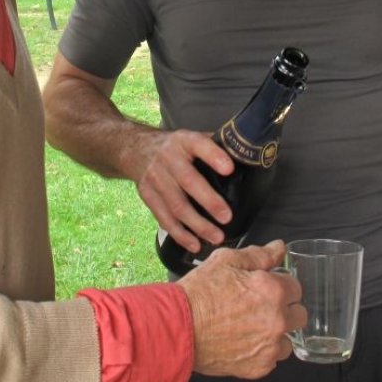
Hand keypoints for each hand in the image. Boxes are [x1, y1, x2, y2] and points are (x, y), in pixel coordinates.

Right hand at [130, 129, 235, 252]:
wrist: (136, 149)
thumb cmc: (174, 147)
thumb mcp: (191, 137)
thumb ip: (213, 146)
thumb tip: (245, 157)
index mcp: (183, 141)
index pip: (199, 145)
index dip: (214, 156)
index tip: (229, 169)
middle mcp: (168, 158)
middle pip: (188, 181)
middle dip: (209, 201)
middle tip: (226, 218)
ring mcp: (155, 178)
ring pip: (176, 205)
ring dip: (197, 225)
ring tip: (216, 237)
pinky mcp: (147, 195)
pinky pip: (164, 218)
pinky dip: (180, 234)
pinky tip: (195, 244)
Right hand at [179, 240, 302, 377]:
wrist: (178, 327)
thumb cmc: (199, 292)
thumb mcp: (226, 260)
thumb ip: (259, 255)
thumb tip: (280, 248)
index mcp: (273, 290)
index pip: (296, 287)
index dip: (280, 286)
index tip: (266, 289)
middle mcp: (277, 320)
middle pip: (299, 315)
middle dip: (285, 310)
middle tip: (260, 308)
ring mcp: (270, 347)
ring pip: (287, 340)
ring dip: (276, 334)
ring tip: (250, 328)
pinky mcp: (259, 367)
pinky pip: (272, 359)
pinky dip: (261, 353)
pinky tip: (242, 343)